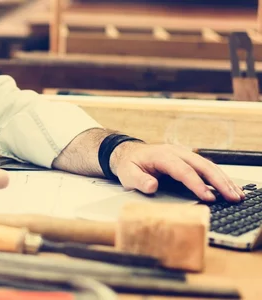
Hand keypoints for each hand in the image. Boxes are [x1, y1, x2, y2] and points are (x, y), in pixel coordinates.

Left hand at [110, 142, 245, 201]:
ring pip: (208, 165)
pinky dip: (220, 177)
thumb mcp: (128, 174)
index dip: (197, 184)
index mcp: (162, 156)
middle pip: (202, 165)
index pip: (183, 170)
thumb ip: (139, 180)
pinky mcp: (189, 160)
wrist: (130, 154)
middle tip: (232, 197)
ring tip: (237, 195)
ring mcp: (184, 155)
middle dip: (219, 182)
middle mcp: (177, 152)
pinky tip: (229, 188)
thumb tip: (151, 186)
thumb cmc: (130, 165)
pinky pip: (207, 167)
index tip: (208, 197)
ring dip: (224, 180)